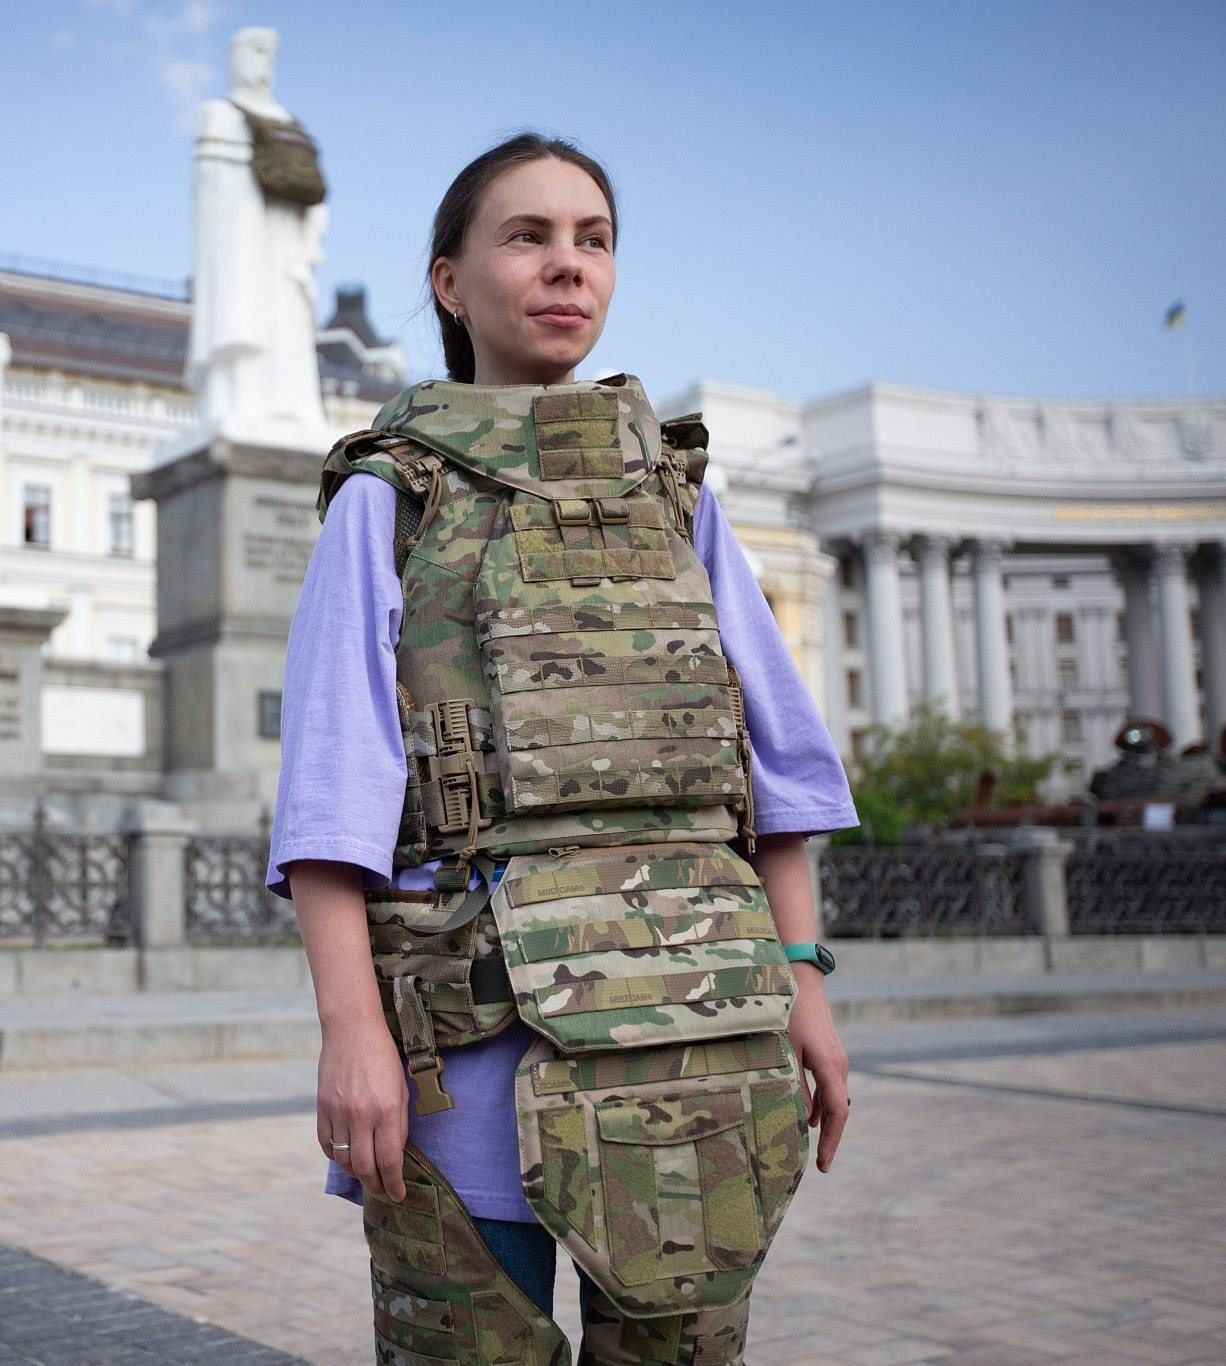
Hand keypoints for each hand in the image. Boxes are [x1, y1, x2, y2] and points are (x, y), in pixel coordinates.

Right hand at [316, 1016, 408, 1200]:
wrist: (352, 1029)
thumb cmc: (384, 1057)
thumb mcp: (401, 1088)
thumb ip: (399, 1123)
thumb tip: (394, 1155)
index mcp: (386, 1110)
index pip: (389, 1161)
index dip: (394, 1184)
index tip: (399, 1195)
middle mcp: (361, 1116)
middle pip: (365, 1168)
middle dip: (376, 1186)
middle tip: (383, 1191)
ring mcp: (338, 1113)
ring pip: (343, 1160)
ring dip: (356, 1173)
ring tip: (366, 1174)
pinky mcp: (322, 1108)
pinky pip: (326, 1145)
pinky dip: (336, 1156)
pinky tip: (345, 1156)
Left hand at [787, 963, 850, 1171]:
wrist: (802, 981)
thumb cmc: (789, 1014)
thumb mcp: (786, 1051)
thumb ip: (793, 1085)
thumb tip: (802, 1119)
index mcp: (831, 1067)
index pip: (837, 1114)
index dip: (832, 1143)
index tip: (823, 1166)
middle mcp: (840, 1066)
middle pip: (838, 1111)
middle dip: (829, 1138)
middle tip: (815, 1163)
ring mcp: (837, 1059)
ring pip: (834, 1099)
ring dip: (823, 1121)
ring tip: (807, 1143)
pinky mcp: (830, 1054)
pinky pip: (829, 1087)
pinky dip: (821, 1104)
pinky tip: (808, 1115)